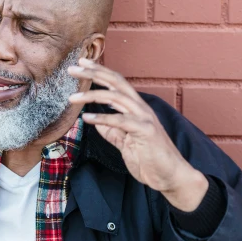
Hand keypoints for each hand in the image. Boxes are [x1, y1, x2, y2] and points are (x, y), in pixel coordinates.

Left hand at [68, 59, 207, 211]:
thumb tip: (95, 121)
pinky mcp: (145, 131)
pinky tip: (86, 118)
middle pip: (116, 82)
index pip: (116, 83)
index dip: (99, 72)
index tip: (81, 64)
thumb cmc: (149, 158)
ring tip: (72, 97)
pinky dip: (102, 118)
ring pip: (116, 97)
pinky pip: (120, 121)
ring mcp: (144, 118)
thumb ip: (111, 130)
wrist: (169, 176)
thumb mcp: (124, 142)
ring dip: (92, 95)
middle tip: (72, 69)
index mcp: (135, 107)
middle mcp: (140, 108)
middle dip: (93, 73)